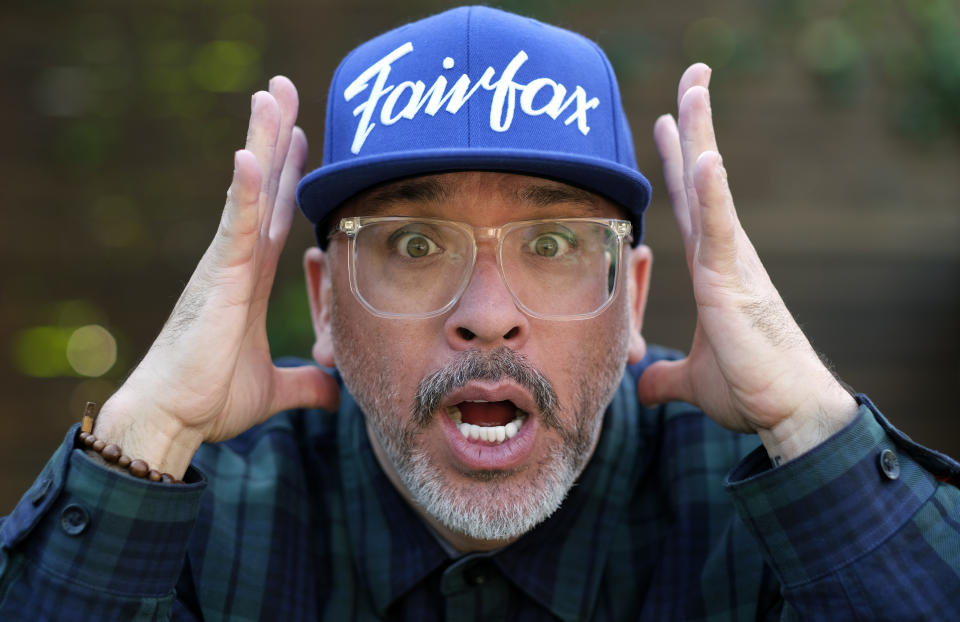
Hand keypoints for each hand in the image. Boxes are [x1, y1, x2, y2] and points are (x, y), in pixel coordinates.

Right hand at [94, 77, 339, 477]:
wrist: (174, 420)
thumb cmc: (211, 398)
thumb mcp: (275, 387)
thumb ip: (306, 383)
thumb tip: (336, 389)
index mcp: (251, 279)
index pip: (278, 214)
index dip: (290, 174)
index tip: (303, 136)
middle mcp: (238, 261)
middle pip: (264, 187)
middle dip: (276, 137)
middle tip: (284, 88)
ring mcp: (226, 264)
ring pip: (250, 192)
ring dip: (261, 142)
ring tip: (270, 94)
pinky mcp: (217, 278)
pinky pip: (234, 226)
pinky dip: (244, 191)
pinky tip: (249, 153)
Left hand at [637, 64, 857, 462]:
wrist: (787, 413)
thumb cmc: (751, 390)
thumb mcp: (693, 381)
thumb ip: (665, 378)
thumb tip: (641, 386)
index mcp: (716, 269)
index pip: (692, 205)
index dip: (678, 163)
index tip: (667, 125)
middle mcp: (726, 255)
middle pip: (702, 180)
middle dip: (695, 127)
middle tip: (692, 78)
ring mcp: (732, 264)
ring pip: (712, 189)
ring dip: (703, 136)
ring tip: (696, 87)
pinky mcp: (735, 284)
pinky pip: (722, 232)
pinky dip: (714, 195)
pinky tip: (708, 157)